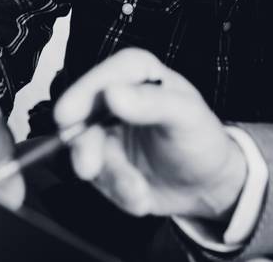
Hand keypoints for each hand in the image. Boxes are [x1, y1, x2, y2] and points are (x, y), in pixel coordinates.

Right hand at [53, 48, 247, 220]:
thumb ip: (154, 103)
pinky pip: (98, 179)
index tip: (66, 115)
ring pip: (86, 151)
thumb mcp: (187, 117)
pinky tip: (140, 197)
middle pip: (81, 113)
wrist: (206, 186)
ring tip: (138, 193)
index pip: (108, 74)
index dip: (83, 91)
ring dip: (111, 176)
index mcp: (139, 75)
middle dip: (84, 145)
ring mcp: (104, 132)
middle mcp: (115, 99)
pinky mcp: (102, 163)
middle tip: (89, 168)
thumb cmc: (201, 140)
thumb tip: (112, 93)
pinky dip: (117, 192)